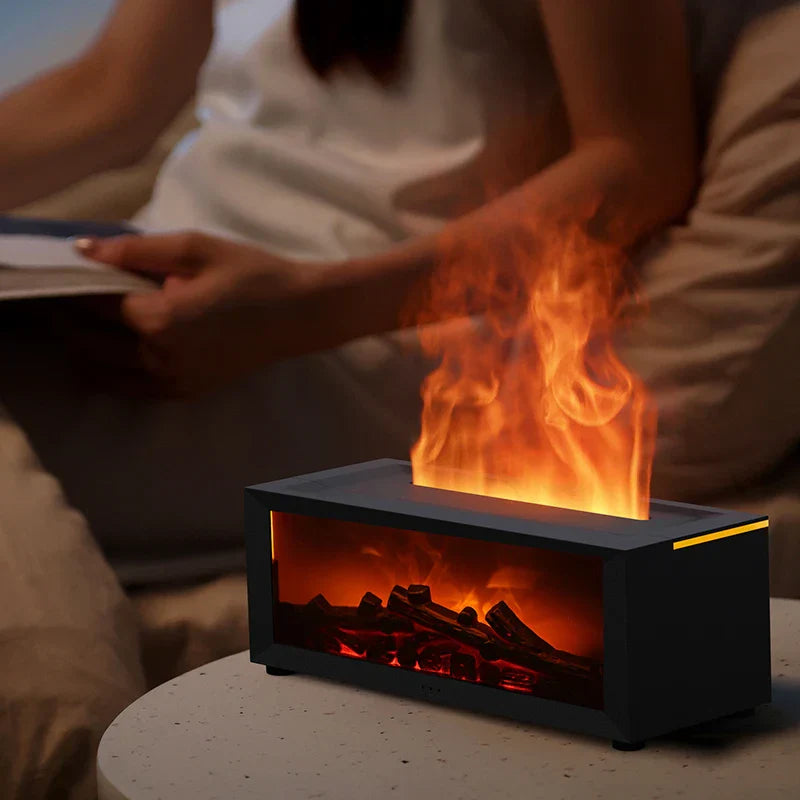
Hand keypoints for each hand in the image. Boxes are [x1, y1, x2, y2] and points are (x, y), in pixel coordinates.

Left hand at [75, 231, 321, 394]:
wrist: (300, 315)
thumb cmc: (254, 275)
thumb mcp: (196, 248)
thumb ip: (135, 250)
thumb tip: (82, 250)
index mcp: (161, 320)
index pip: (94, 305)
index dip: (71, 287)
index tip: (62, 273)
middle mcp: (161, 358)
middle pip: (90, 342)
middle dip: (68, 319)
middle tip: (61, 298)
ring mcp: (174, 381)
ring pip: (105, 371)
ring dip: (85, 348)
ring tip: (77, 323)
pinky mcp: (187, 391)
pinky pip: (132, 389)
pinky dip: (110, 371)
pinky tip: (106, 352)